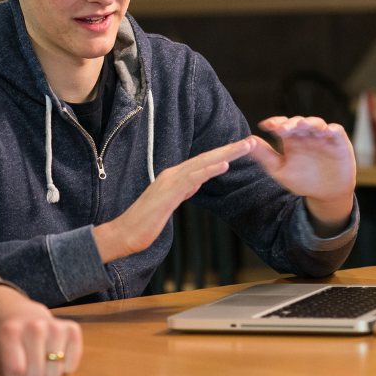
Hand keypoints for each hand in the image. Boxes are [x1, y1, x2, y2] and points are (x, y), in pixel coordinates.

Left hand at [0, 285, 81, 375]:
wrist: (23, 316)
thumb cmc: (6, 342)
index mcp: (10, 331)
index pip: (15, 371)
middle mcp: (34, 326)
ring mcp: (55, 327)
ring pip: (54, 375)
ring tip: (38, 368)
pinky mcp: (73, 330)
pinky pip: (71, 367)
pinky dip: (63, 371)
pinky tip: (53, 360)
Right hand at [92, 138, 255, 262]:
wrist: (124, 234)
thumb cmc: (144, 223)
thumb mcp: (169, 204)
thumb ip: (182, 191)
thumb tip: (195, 183)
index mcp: (173, 177)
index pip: (202, 163)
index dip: (222, 155)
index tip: (241, 149)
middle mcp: (172, 174)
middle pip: (206, 158)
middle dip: (230, 149)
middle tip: (250, 141)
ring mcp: (169, 181)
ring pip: (202, 163)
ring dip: (225, 154)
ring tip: (244, 147)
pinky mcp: (169, 192)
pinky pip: (193, 178)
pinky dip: (210, 170)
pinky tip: (224, 165)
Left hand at [249, 116, 355, 236]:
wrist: (325, 194)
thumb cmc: (302, 180)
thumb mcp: (280, 169)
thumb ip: (265, 155)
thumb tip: (247, 141)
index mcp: (291, 139)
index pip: (282, 125)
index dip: (275, 122)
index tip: (266, 125)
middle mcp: (306, 135)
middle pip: (298, 122)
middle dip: (290, 123)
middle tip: (282, 127)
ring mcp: (323, 138)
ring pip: (316, 123)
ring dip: (309, 122)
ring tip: (301, 125)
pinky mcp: (339, 143)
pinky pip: (337, 132)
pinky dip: (333, 129)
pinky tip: (327, 131)